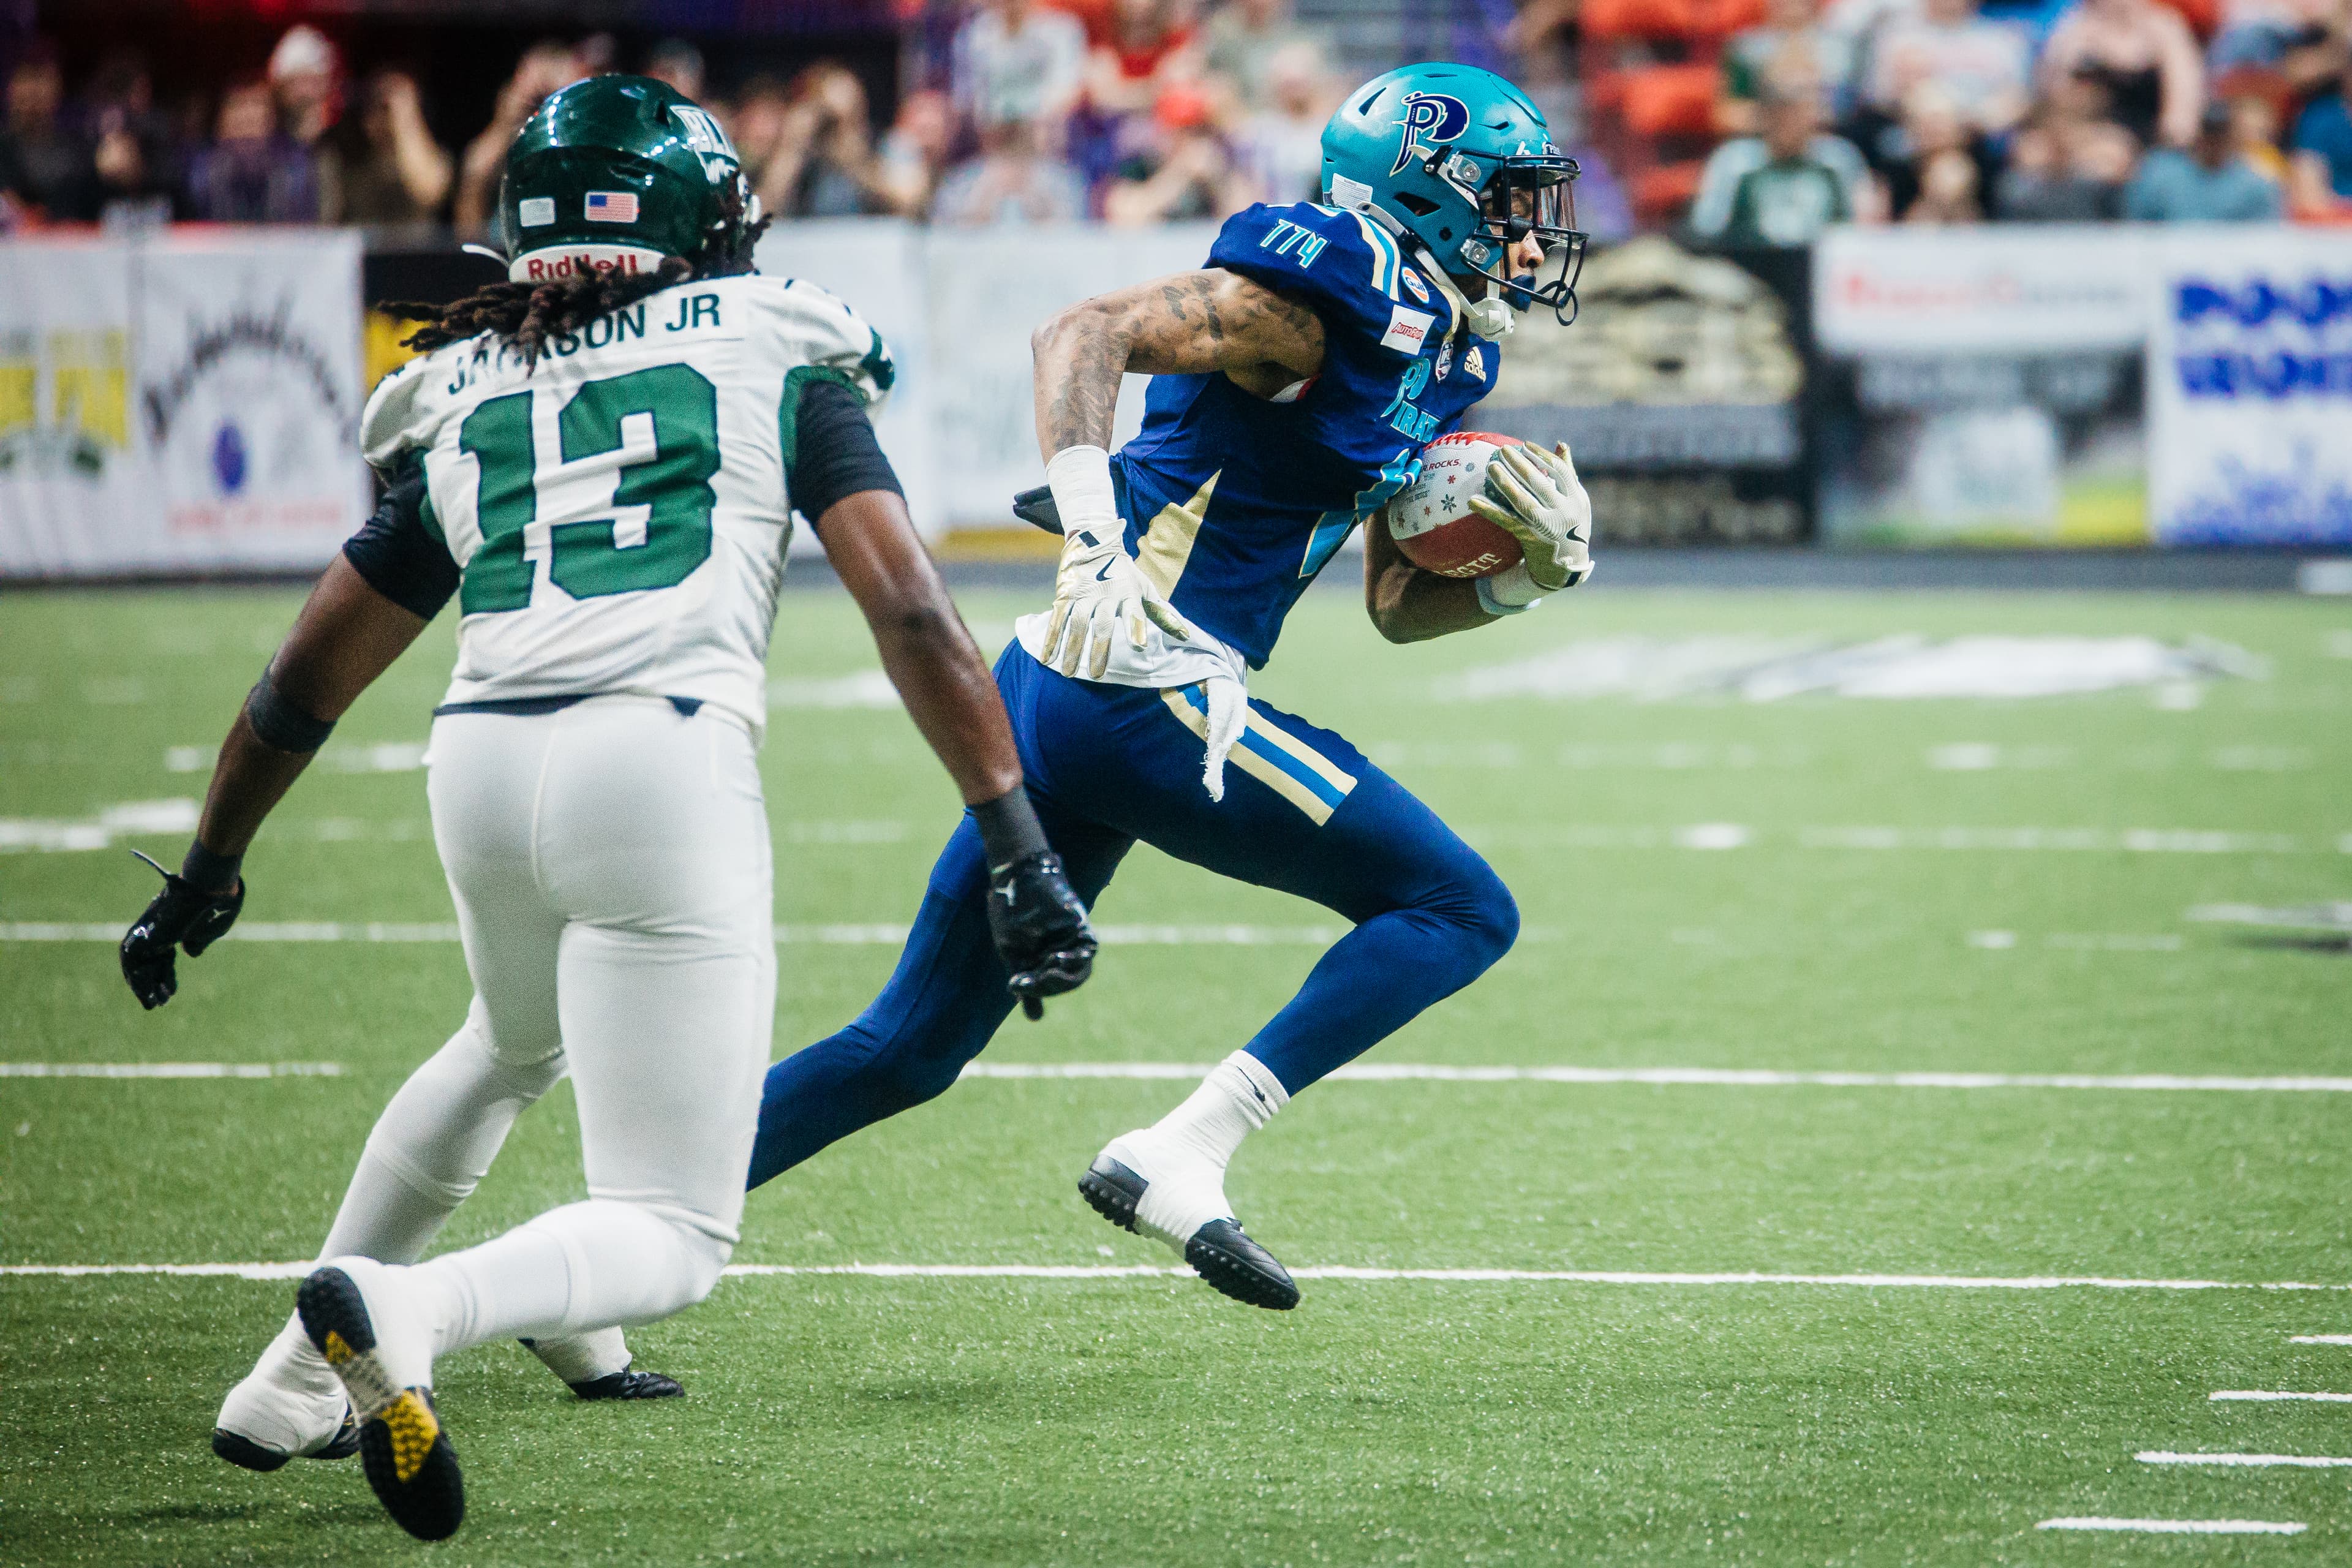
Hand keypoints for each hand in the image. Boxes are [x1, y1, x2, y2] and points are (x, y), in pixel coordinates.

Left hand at [120, 851, 243, 1009]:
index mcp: (173, 928)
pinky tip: (147, 993)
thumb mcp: (210, 931)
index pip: (162, 958)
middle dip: (149, 986)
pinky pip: (133, 960)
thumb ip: (199, 942)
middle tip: (154, 1006)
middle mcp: (156, 929)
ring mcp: (148, 930)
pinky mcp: (144, 932)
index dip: (165, 977)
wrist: (211, 886)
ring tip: (153, 1004)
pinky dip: (138, 978)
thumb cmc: (217, 906)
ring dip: (142, 986)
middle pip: (147, 963)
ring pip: (136, 964)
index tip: (170, 994)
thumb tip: (190, 953)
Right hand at [986, 851, 1097, 1018]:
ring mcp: (1075, 937)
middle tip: (1032, 984)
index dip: (1040, 992)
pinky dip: (1074, 960)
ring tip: (1044, 970)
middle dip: (1053, 987)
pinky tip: (1056, 959)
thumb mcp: (1013, 953)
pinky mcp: (1081, 925)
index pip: (1054, 985)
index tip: (1017, 986)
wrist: (1016, 875)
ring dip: (1063, 978)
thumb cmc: (1010, 911)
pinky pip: (1087, 950)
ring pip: (1081, 969)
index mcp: (1048, 957)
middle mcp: (1065, 949)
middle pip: (1072, 980)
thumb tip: (1036, 1019)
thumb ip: (1026, 984)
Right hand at [1038, 525, 1196, 679]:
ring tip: (1070, 673)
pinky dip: (1052, 639)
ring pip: (1078, 623)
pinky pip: (1058, 619)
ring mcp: (1083, 593)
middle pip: (1103, 623)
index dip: (1136, 626)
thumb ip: (1162, 614)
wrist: (1095, 542)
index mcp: (1129, 592)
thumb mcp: (1146, 589)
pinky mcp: (1065, 594)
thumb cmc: (1125, 574)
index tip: (1140, 644)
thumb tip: (1186, 636)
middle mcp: (1106, 593)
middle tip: (1097, 675)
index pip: (1134, 610)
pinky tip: (1048, 659)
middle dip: (1100, 649)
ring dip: (1072, 649)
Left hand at [1470, 441, 1593, 590]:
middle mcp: (1564, 511)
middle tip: (1502, 450)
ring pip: (1522, 500)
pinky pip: (1506, 521)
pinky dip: (1489, 510)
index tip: (1525, 445)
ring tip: (1490, 467)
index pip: (1560, 471)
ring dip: (1505, 482)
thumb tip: (1561, 443)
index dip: (1542, 456)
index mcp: (1577, 498)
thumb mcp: (1577, 501)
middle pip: (1539, 483)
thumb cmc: (1571, 526)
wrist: (1566, 567)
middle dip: (1519, 464)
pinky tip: (1473, 501)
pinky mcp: (1530, 538)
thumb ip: (1568, 473)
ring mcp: (1547, 525)